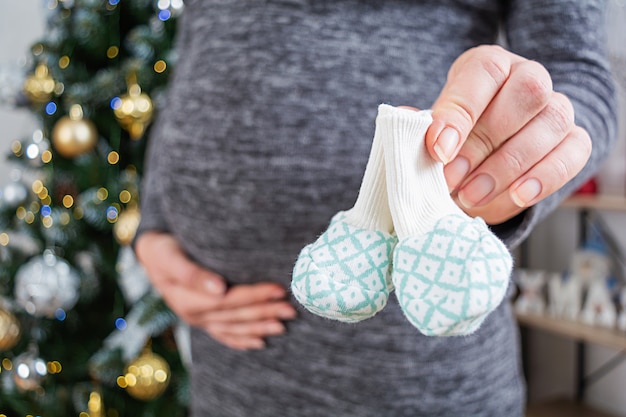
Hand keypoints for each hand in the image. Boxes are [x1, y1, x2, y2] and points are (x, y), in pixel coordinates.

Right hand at [135, 231, 296, 349]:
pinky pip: (224, 335)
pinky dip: (243, 339)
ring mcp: (198, 320)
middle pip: (236, 316)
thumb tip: (219, 289)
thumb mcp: (170, 256)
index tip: (279, 289)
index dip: (256, 296)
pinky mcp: (201, 320)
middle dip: (265, 312)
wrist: (150, 253)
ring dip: (260, 327)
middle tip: (291, 309)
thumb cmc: (162, 249)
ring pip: (234, 328)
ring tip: (284, 325)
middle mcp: (194, 314)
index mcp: (188, 299)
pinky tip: (260, 342)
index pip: (230, 300)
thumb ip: (192, 273)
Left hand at [424, 45, 590, 223]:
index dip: (460, 112)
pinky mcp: (575, 140)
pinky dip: (544, 177)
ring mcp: (557, 107)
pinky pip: (573, 154)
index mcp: (488, 66)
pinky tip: (516, 195)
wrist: (485, 165)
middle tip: (451, 179)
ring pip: (551, 123)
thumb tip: (405, 122)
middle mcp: (528, 77)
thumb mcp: (434, 133)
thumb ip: (421, 129)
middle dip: (483, 144)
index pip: (483, 72)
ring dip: (508, 166)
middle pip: (525, 94)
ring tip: (472, 195)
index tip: (438, 150)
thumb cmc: (455, 142)